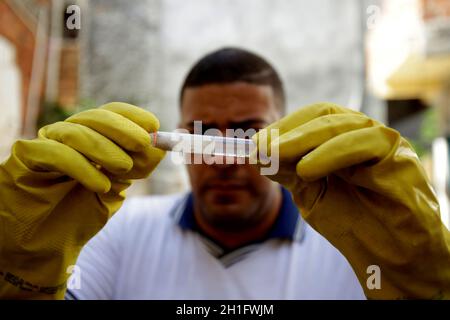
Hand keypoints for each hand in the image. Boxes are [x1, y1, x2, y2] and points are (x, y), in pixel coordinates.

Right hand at [0, 102, 164, 298]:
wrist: (44, 246)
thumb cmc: (79, 216)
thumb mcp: (115, 192)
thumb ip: (135, 169)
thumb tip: (160, 147)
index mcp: (89, 138)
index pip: (111, 113)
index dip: (133, 116)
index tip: (154, 125)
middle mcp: (66, 135)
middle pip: (95, 117)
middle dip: (123, 128)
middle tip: (144, 143)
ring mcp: (44, 144)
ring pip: (77, 133)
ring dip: (106, 149)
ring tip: (125, 169)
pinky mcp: (25, 158)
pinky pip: (56, 153)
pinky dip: (83, 168)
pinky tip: (101, 186)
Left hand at [254, 102, 449, 298]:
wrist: (388, 256)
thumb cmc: (352, 223)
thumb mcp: (309, 194)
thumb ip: (287, 171)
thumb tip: (255, 153)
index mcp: (340, 138)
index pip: (309, 119)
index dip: (281, 128)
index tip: (255, 144)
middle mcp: (361, 133)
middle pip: (322, 116)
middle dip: (287, 131)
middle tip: (260, 147)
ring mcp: (381, 141)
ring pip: (339, 125)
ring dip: (302, 140)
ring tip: (274, 156)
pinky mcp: (399, 155)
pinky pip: (363, 143)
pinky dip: (330, 153)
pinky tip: (306, 169)